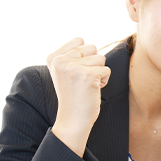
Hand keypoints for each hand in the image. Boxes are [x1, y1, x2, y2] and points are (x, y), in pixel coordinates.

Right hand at [48, 37, 110, 155]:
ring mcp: (74, 68)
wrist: (72, 120)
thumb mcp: (64, 72)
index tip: (76, 73)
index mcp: (53, 58)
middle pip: (92, 48)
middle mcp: (61, 61)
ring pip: (101, 58)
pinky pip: (106, 71)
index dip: (85, 56)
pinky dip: (104, 81)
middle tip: (82, 80)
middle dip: (93, 63)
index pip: (79, 40)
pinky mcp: (88, 76)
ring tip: (87, 85)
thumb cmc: (73, 96)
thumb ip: (72, 56)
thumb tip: (87, 43)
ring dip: (99, 72)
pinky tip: (92, 90)